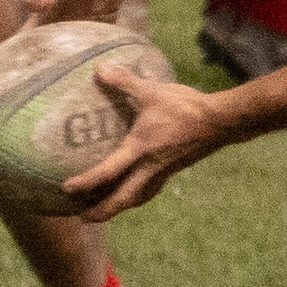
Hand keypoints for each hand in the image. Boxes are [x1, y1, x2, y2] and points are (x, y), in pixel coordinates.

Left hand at [62, 64, 219, 219]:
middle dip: (101, 212)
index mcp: (140, 149)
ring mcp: (162, 173)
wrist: (220, 122)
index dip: (86, 183)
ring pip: (136, 199)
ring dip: (118, 207)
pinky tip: (132, 191)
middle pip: (122, 200)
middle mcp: (149, 168)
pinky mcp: (172, 171)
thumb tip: (99, 69)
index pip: (107, 172)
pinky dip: (135, 196)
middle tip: (82, 218)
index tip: (66, 188)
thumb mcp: (152, 91)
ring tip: (103, 210)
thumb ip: (125, 82)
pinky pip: (149, 190)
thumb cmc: (185, 106)